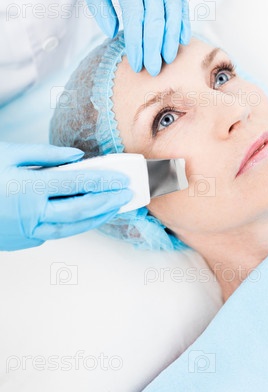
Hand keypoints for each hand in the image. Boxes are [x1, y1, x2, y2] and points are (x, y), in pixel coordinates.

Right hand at [0, 142, 132, 250]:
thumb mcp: (8, 154)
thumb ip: (45, 155)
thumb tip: (76, 157)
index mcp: (28, 188)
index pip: (77, 184)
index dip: (103, 181)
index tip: (121, 177)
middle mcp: (30, 214)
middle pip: (80, 209)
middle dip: (107, 201)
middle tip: (127, 194)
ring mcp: (25, 232)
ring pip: (71, 227)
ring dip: (96, 218)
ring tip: (114, 208)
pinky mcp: (21, 242)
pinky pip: (54, 232)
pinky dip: (74, 224)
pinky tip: (86, 216)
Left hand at [82, 0, 190, 75]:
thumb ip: (101, 9)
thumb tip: (114, 33)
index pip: (135, 15)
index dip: (136, 42)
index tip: (136, 63)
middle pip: (155, 18)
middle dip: (154, 47)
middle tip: (153, 69)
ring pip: (172, 13)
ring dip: (171, 38)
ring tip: (168, 59)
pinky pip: (182, 6)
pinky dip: (184, 24)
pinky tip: (183, 41)